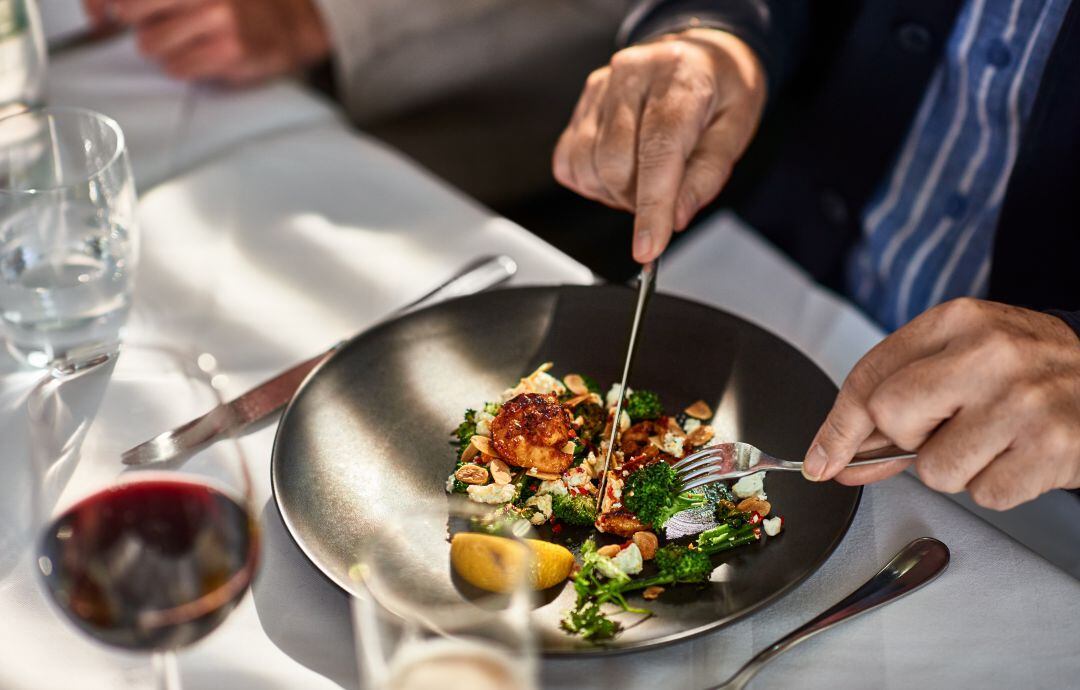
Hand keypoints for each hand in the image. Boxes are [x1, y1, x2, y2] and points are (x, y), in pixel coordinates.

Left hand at [86, 0, 329, 83]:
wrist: (291, 23)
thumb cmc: (237, 4)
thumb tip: (102, 11)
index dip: (103, 4)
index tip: (102, 14)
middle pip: (130, 11)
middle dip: (140, 22)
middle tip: (161, 24)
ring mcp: (217, 17)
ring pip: (150, 44)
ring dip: (164, 48)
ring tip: (191, 41)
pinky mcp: (228, 50)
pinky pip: (177, 67)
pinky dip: (185, 66)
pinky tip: (206, 55)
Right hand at [553, 28, 765, 263]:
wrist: (699, 53)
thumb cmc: (720, 90)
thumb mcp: (736, 129)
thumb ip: (707, 175)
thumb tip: (675, 217)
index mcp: (679, 78)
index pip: (658, 150)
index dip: (651, 206)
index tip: (648, 248)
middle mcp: (632, 75)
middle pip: (614, 163)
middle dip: (636, 200)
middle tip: (664, 197)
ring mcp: (600, 87)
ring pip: (587, 165)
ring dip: (613, 192)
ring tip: (644, 179)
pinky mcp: (582, 104)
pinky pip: (569, 161)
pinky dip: (591, 182)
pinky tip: (619, 171)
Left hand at [803, 298, 1079, 509]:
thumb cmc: (1030, 372)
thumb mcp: (964, 359)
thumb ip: (899, 400)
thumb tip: (837, 455)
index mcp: (957, 321)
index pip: (869, 378)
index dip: (837, 427)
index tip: (821, 460)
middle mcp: (989, 352)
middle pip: (892, 418)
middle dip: (909, 439)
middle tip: (949, 428)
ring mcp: (1021, 399)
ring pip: (935, 470)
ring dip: (957, 468)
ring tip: (995, 440)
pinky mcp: (1050, 447)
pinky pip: (984, 494)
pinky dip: (997, 485)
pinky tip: (1020, 456)